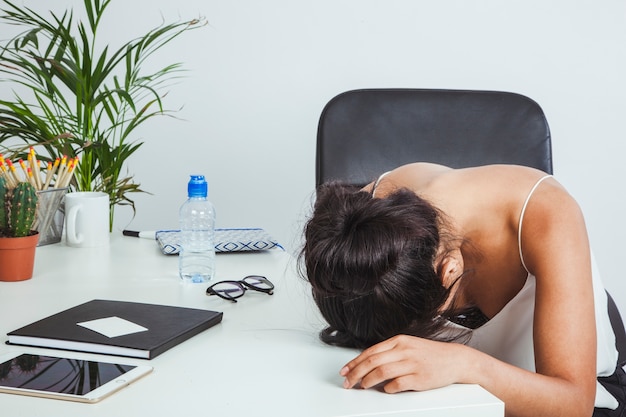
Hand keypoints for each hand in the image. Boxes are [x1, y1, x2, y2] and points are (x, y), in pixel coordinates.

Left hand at [340, 334, 468, 392]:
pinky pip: (397, 384)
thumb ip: (390, 352)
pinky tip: (385, 389)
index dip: (355, 362)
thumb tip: (367, 363)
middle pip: (372, 362)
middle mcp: (404, 350)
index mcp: (399, 341)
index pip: (370, 352)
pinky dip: (388, 388)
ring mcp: (412, 364)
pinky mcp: (419, 378)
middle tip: (347, 382)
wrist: (455, 359)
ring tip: (362, 386)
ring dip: (368, 381)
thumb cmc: (430, 354)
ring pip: (381, 372)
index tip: (345, 370)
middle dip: (356, 373)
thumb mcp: (408, 346)